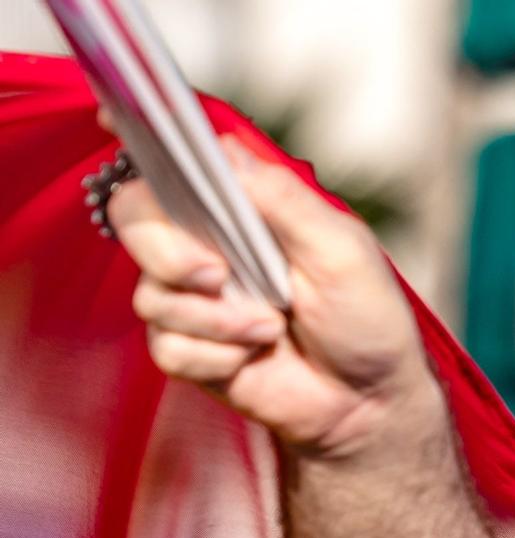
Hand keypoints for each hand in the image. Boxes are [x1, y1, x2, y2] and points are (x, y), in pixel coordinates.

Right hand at [107, 134, 443, 456]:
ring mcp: (193, 297)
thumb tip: (226, 152)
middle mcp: (208, 244)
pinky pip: (167, 346)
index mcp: (243, 209)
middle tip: (217, 275)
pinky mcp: (188, 347)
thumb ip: (285, 201)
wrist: (369, 402)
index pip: (174, 166)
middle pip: (134, 219)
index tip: (121, 133)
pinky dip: (215, 357)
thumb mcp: (342, 251)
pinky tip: (252, 360)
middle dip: (168, 251)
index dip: (143, 149)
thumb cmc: (366, 319)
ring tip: (273, 329)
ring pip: (151, 294)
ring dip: (217, 319)